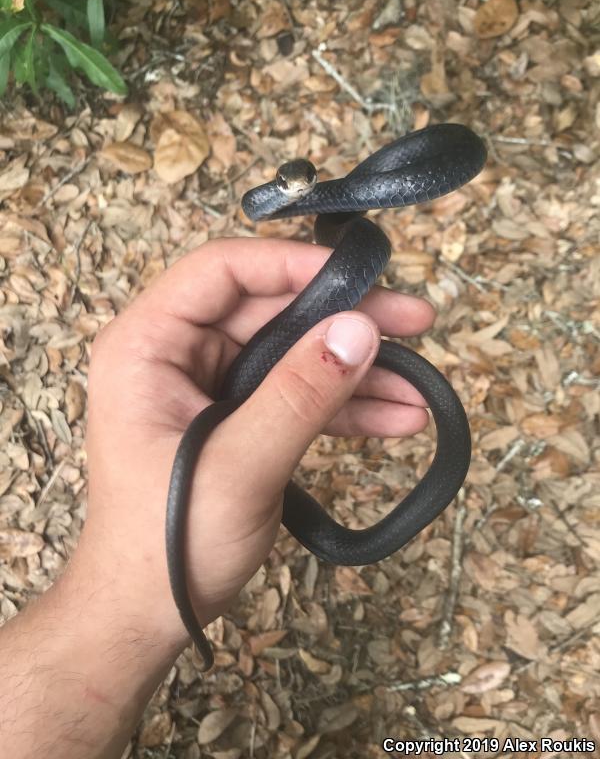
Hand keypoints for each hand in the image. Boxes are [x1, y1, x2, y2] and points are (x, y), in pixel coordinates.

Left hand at [74, 237, 435, 647]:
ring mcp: (208, 387)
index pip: (223, 271)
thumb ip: (299, 395)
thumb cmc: (167, 544)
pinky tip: (396, 417)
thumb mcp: (238, 465)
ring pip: (292, 355)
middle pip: (270, 311)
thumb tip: (359, 330)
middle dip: (345, 323)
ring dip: (356, 371)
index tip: (363, 280)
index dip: (294, 265)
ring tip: (420, 387)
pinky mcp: (236, 418)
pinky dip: (342, 406)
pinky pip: (294, 395)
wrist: (147, 614)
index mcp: (148, 345)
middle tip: (416, 325)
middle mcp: (177, 354)